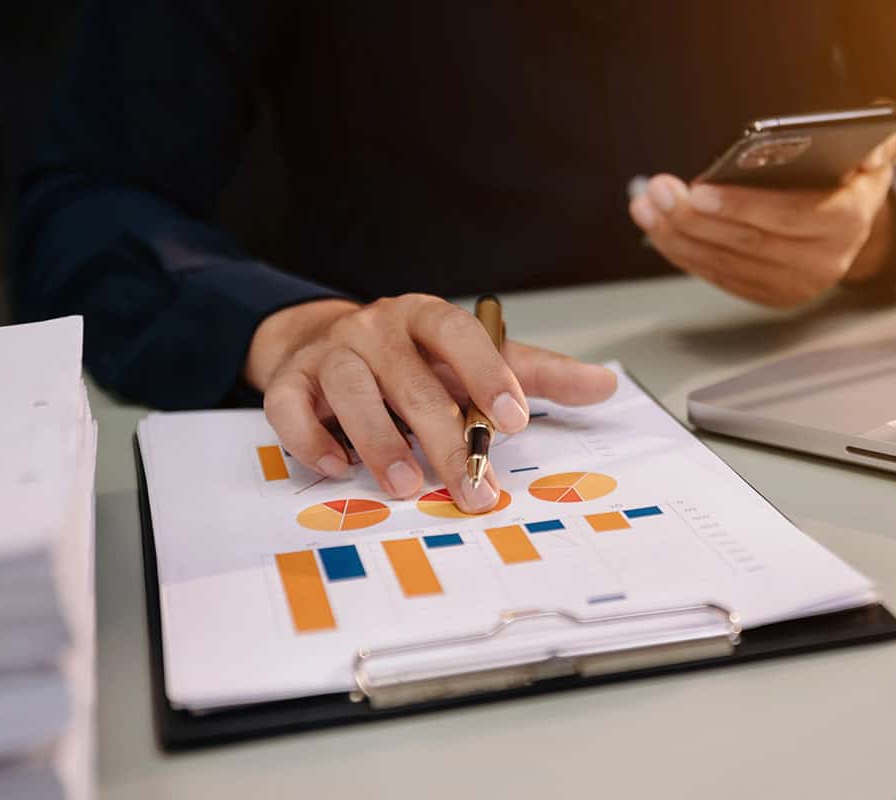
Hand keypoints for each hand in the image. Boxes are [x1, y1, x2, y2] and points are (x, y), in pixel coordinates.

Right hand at [243, 295, 617, 511]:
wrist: (328, 341)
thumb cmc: (413, 359)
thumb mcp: (474, 360)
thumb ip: (536, 375)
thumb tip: (605, 385)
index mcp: (426, 317)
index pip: (459, 335)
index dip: (487, 373)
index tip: (514, 419)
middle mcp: (378, 328)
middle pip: (413, 381)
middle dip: (446, 439)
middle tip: (473, 487)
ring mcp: (331, 353)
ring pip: (352, 392)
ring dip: (382, 443)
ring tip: (408, 485)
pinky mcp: (291, 380)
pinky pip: (291, 408)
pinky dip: (311, 440)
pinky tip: (338, 469)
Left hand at [628, 134, 895, 306]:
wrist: (856, 230)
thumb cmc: (852, 181)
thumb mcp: (874, 154)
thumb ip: (873, 142)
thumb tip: (866, 137)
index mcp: (846, 221)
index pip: (787, 216)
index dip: (740, 205)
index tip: (699, 190)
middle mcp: (822, 262)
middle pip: (746, 242)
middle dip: (693, 216)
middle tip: (657, 190)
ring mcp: (793, 285)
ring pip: (725, 262)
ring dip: (677, 236)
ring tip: (647, 205)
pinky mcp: (769, 296)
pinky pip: (718, 276)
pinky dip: (684, 253)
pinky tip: (658, 228)